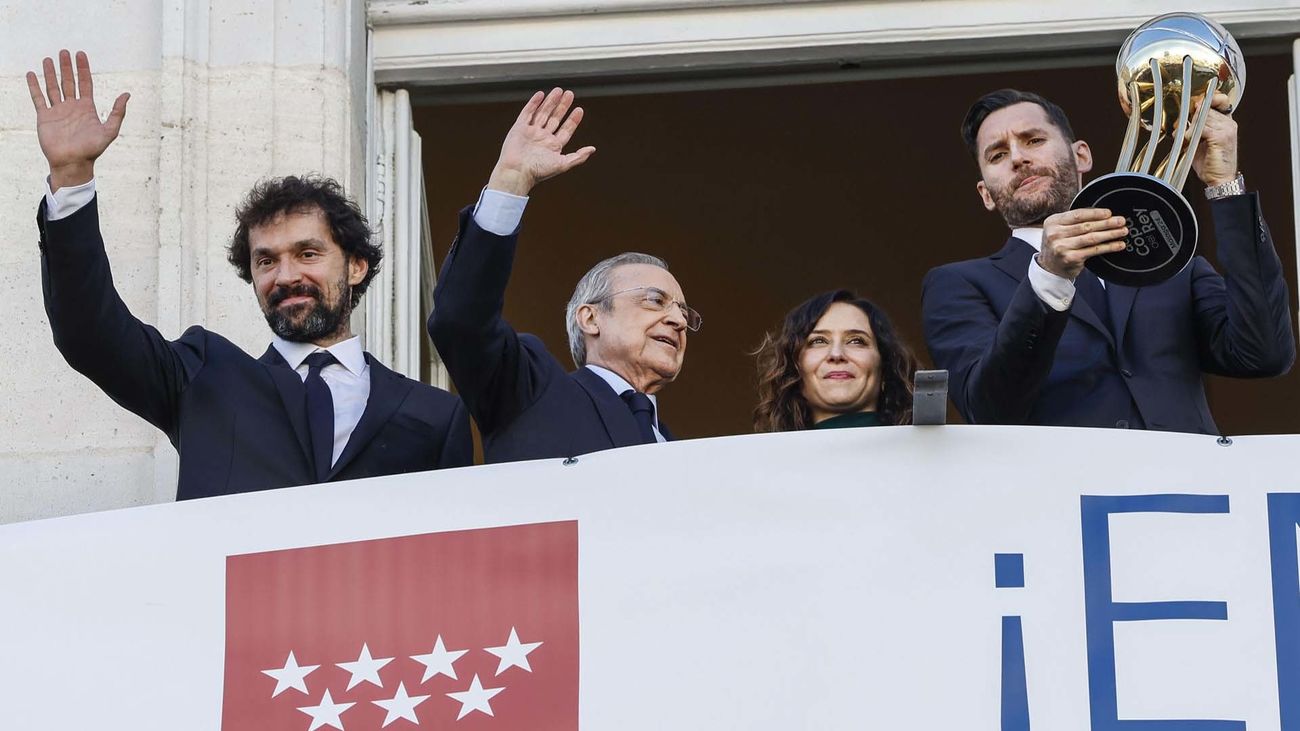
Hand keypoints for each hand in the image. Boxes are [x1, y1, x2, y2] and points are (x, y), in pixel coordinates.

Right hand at [26, 50, 128, 190]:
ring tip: (48, 59)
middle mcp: (72, 107)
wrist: (73, 163)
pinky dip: (34, 87)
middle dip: (66, 67)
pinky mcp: (45, 117)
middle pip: (69, 82)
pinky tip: (32, 74)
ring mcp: (58, 111)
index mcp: (87, 108)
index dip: (83, 69)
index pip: (85, 83)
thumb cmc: (92, 149)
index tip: (81, 54)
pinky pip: (38, 98)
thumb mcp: (110, 131)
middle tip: (64, 51)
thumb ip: (118, 113)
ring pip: (53, 87)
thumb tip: (127, 94)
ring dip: (50, 73)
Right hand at [486, 88, 594, 195]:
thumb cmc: (539, 171)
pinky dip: (534, 103)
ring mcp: (531, 132)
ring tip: (559, 90)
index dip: (573, 120)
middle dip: (562, 106)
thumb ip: (578, 156)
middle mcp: (542, 138)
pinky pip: (527, 112)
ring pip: (542, 113)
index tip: (579, 109)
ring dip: (551, 102)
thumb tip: (592, 149)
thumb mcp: (563, 164)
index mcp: (553, 147)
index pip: (565, 130)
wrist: (517, 171)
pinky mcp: (519, 128)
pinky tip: (541, 94)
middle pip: (555, 118)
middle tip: (570, 94)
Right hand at [1039, 208, 1128, 280]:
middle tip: (1121, 221)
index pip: (1077, 215)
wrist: (1049, 268)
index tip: (1109, 213)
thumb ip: (1074, 221)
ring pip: (1092, 238)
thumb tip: (1102, 214)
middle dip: (1107, 223)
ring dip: (1110, 234)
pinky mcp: (1071, 258)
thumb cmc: (1059, 245)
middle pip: (1086, 226)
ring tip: (1122, 231)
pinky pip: (1094, 250)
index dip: (1095, 213)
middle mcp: (1055, 234)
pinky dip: (1108, 247)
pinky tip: (1118, 245)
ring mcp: (1062, 247)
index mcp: (1053, 222)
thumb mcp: (1060, 229)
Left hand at [1190, 91, 1237, 186]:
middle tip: (1180, 125)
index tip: (1193, 105)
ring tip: (1183, 137)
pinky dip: (1190, 134)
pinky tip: (1187, 141)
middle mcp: (1228, 123)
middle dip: (1189, 115)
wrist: (1220, 179)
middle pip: (1205, 107)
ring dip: (1187, 126)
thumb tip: (1182, 118)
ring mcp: (1226, 129)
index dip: (1205, 99)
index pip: (1219, 99)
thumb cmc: (1210, 162)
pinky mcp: (1220, 137)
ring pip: (1201, 117)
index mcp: (1226, 122)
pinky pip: (1200, 128)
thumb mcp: (1200, 141)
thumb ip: (1195, 127)